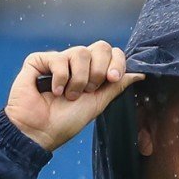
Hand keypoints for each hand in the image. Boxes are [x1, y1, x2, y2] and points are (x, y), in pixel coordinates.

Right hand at [5, 43, 144, 152]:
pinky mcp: (38, 61)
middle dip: (99, 71)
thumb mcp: (97, 104)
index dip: (116, 62)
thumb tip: (139, 74)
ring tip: (69, 96)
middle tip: (89, 90)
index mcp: (92, 72)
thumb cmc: (65, 122)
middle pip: (100, 46)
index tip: (112, 79)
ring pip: (80, 52)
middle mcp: (76, 63)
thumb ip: (116, 86)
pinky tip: (54, 91)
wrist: (40, 132)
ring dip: (79, 79)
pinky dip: (60, 77)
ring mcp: (58, 60)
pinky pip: (57, 57)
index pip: (112, 53)